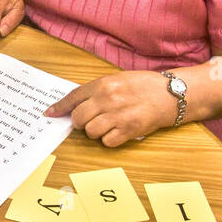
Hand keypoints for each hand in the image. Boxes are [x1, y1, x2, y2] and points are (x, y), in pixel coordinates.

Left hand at [46, 71, 177, 146]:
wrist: (171, 94)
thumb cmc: (145, 86)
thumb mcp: (119, 79)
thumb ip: (97, 90)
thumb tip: (76, 103)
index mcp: (104, 83)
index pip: (73, 97)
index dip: (59, 108)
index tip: (49, 114)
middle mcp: (108, 98)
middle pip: (78, 118)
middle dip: (81, 122)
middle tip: (92, 120)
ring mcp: (118, 115)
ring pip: (91, 132)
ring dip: (96, 132)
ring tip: (108, 125)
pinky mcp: (128, 130)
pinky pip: (106, 142)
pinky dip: (110, 139)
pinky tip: (119, 131)